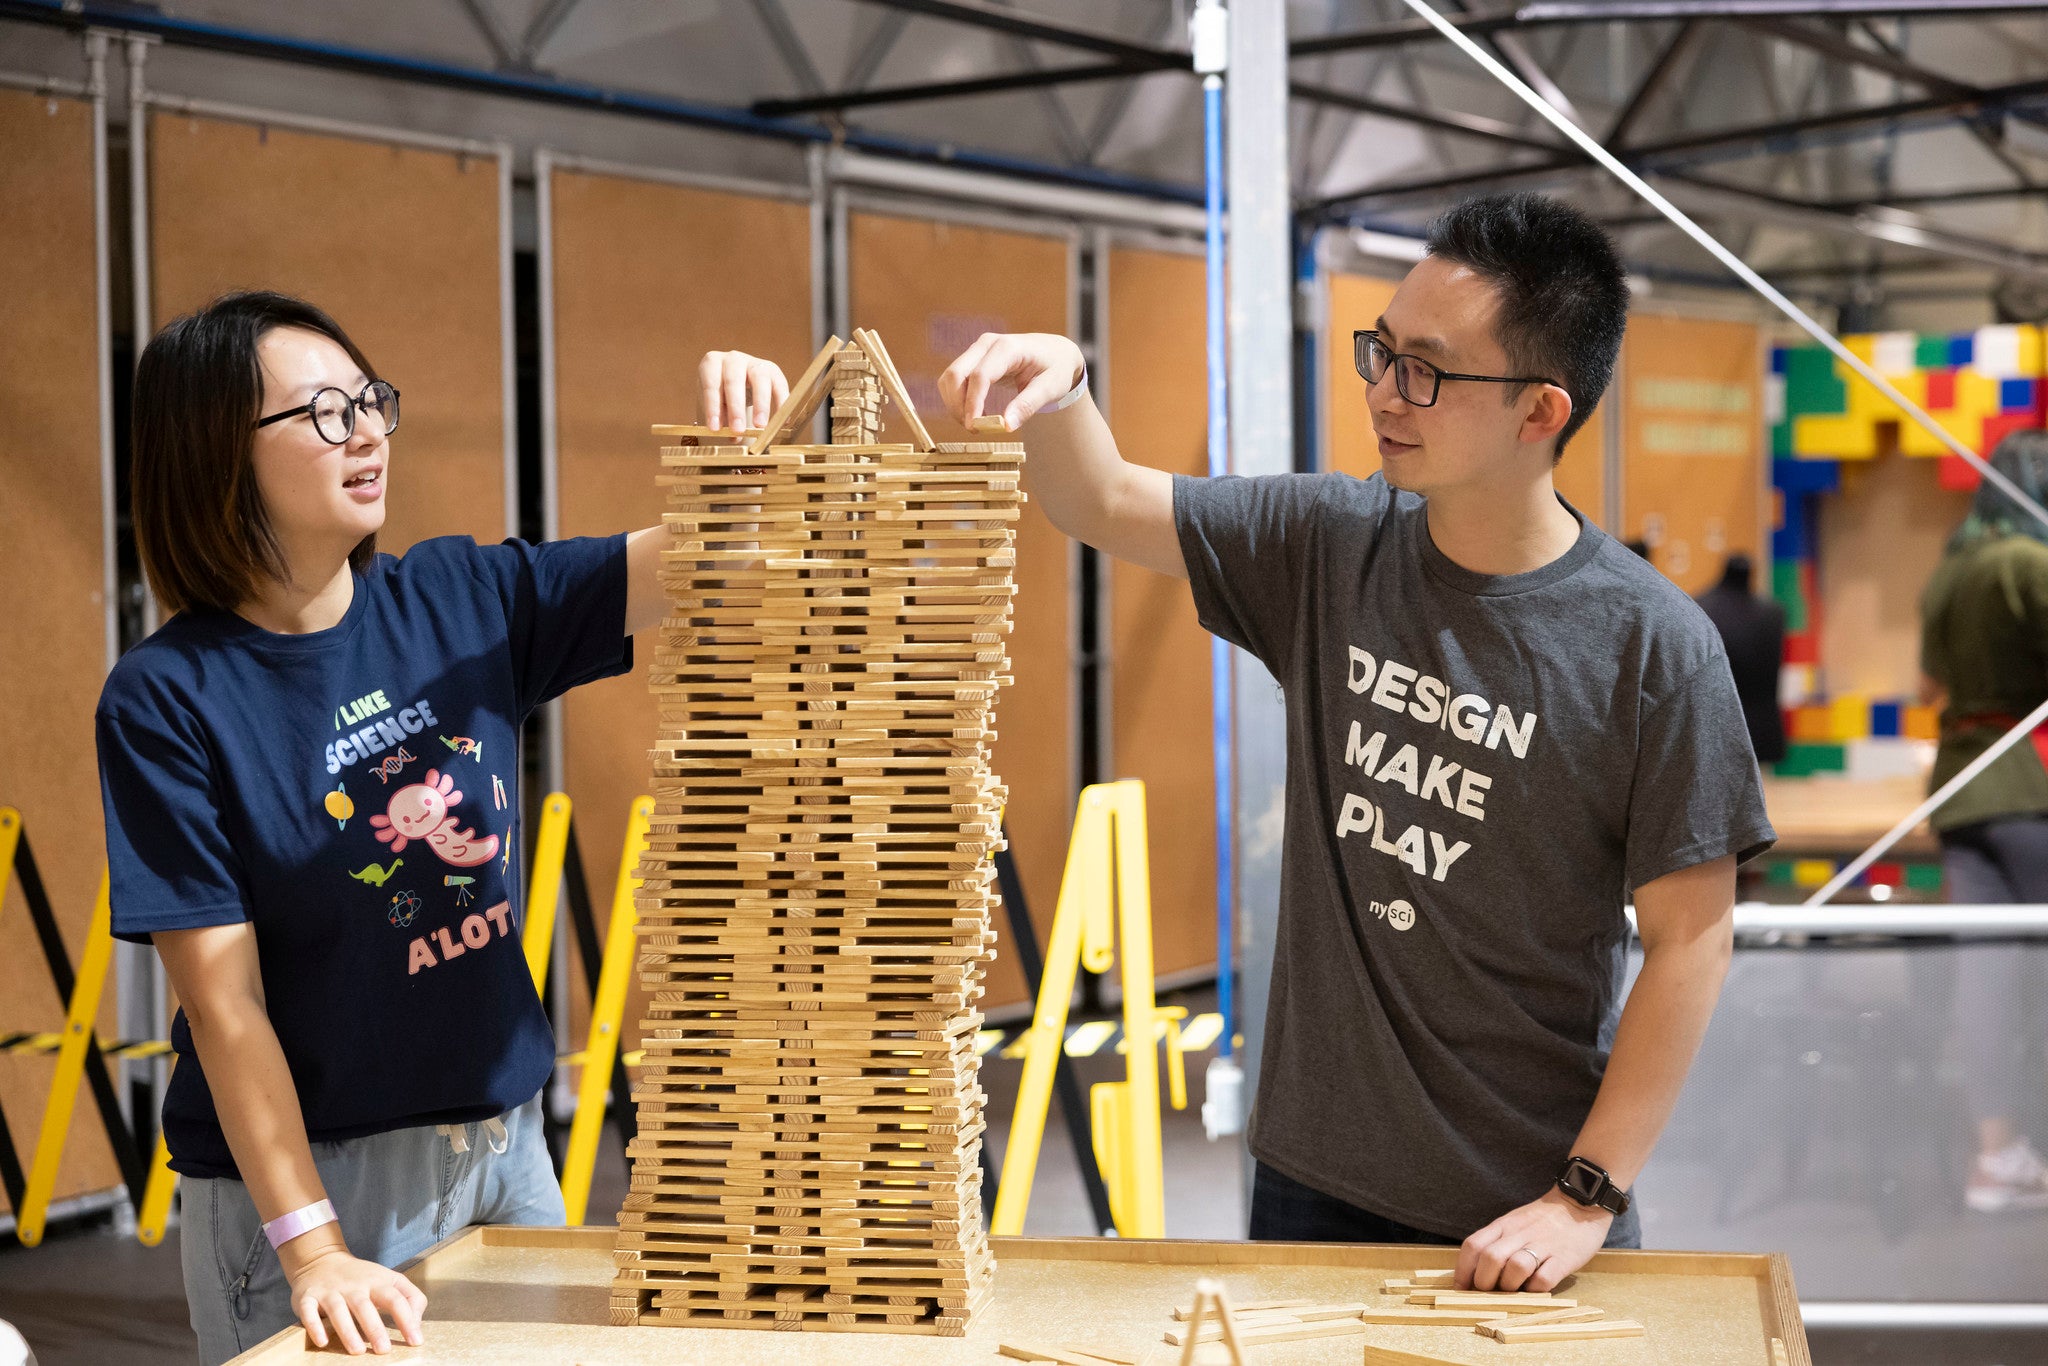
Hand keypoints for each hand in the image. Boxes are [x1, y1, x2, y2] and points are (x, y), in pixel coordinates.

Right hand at [281, 1232, 426, 1354]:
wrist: (321, 1260)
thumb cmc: (362, 1278)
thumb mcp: (389, 1280)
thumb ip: (410, 1298)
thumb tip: (417, 1325)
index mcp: (377, 1281)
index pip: (395, 1299)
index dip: (407, 1319)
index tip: (415, 1341)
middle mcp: (354, 1286)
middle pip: (365, 1306)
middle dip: (375, 1328)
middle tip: (384, 1350)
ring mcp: (329, 1291)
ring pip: (338, 1310)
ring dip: (348, 1331)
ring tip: (357, 1351)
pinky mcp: (307, 1298)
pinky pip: (309, 1312)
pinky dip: (314, 1326)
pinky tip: (323, 1342)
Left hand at [696, 351, 789, 432]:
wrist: (738, 385)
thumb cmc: (722, 397)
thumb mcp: (716, 407)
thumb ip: (722, 420)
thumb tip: (734, 436)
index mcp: (711, 364)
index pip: (711, 385)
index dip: (712, 407)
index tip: (715, 429)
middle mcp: (732, 359)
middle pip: (734, 381)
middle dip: (736, 408)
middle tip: (738, 429)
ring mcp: (754, 362)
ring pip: (760, 380)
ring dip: (760, 404)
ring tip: (760, 426)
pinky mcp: (773, 370)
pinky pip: (780, 386)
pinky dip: (781, 404)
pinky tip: (782, 422)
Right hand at [937, 333, 1084, 430]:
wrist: (1055, 352)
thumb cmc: (1056, 369)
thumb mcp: (1050, 388)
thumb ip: (1027, 406)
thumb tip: (1006, 426)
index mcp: (1009, 347)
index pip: (980, 375)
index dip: (973, 403)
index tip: (975, 427)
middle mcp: (988, 344)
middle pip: (956, 373)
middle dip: (958, 405)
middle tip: (974, 429)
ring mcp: (978, 349)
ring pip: (950, 377)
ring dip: (955, 404)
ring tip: (975, 424)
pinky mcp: (973, 358)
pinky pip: (954, 380)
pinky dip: (957, 399)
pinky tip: (975, 414)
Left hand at [1456, 1188, 1611, 1292]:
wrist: (1579, 1202)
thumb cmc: (1543, 1219)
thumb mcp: (1513, 1222)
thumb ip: (1496, 1241)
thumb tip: (1476, 1271)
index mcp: (1503, 1225)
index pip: (1473, 1246)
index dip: (1462, 1270)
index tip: (1461, 1288)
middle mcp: (1519, 1234)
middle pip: (1490, 1259)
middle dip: (1483, 1282)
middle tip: (1488, 1293)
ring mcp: (1542, 1245)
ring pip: (1515, 1268)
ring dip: (1509, 1286)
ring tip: (1513, 1291)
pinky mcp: (1564, 1258)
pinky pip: (1544, 1279)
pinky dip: (1535, 1290)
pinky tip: (1535, 1289)